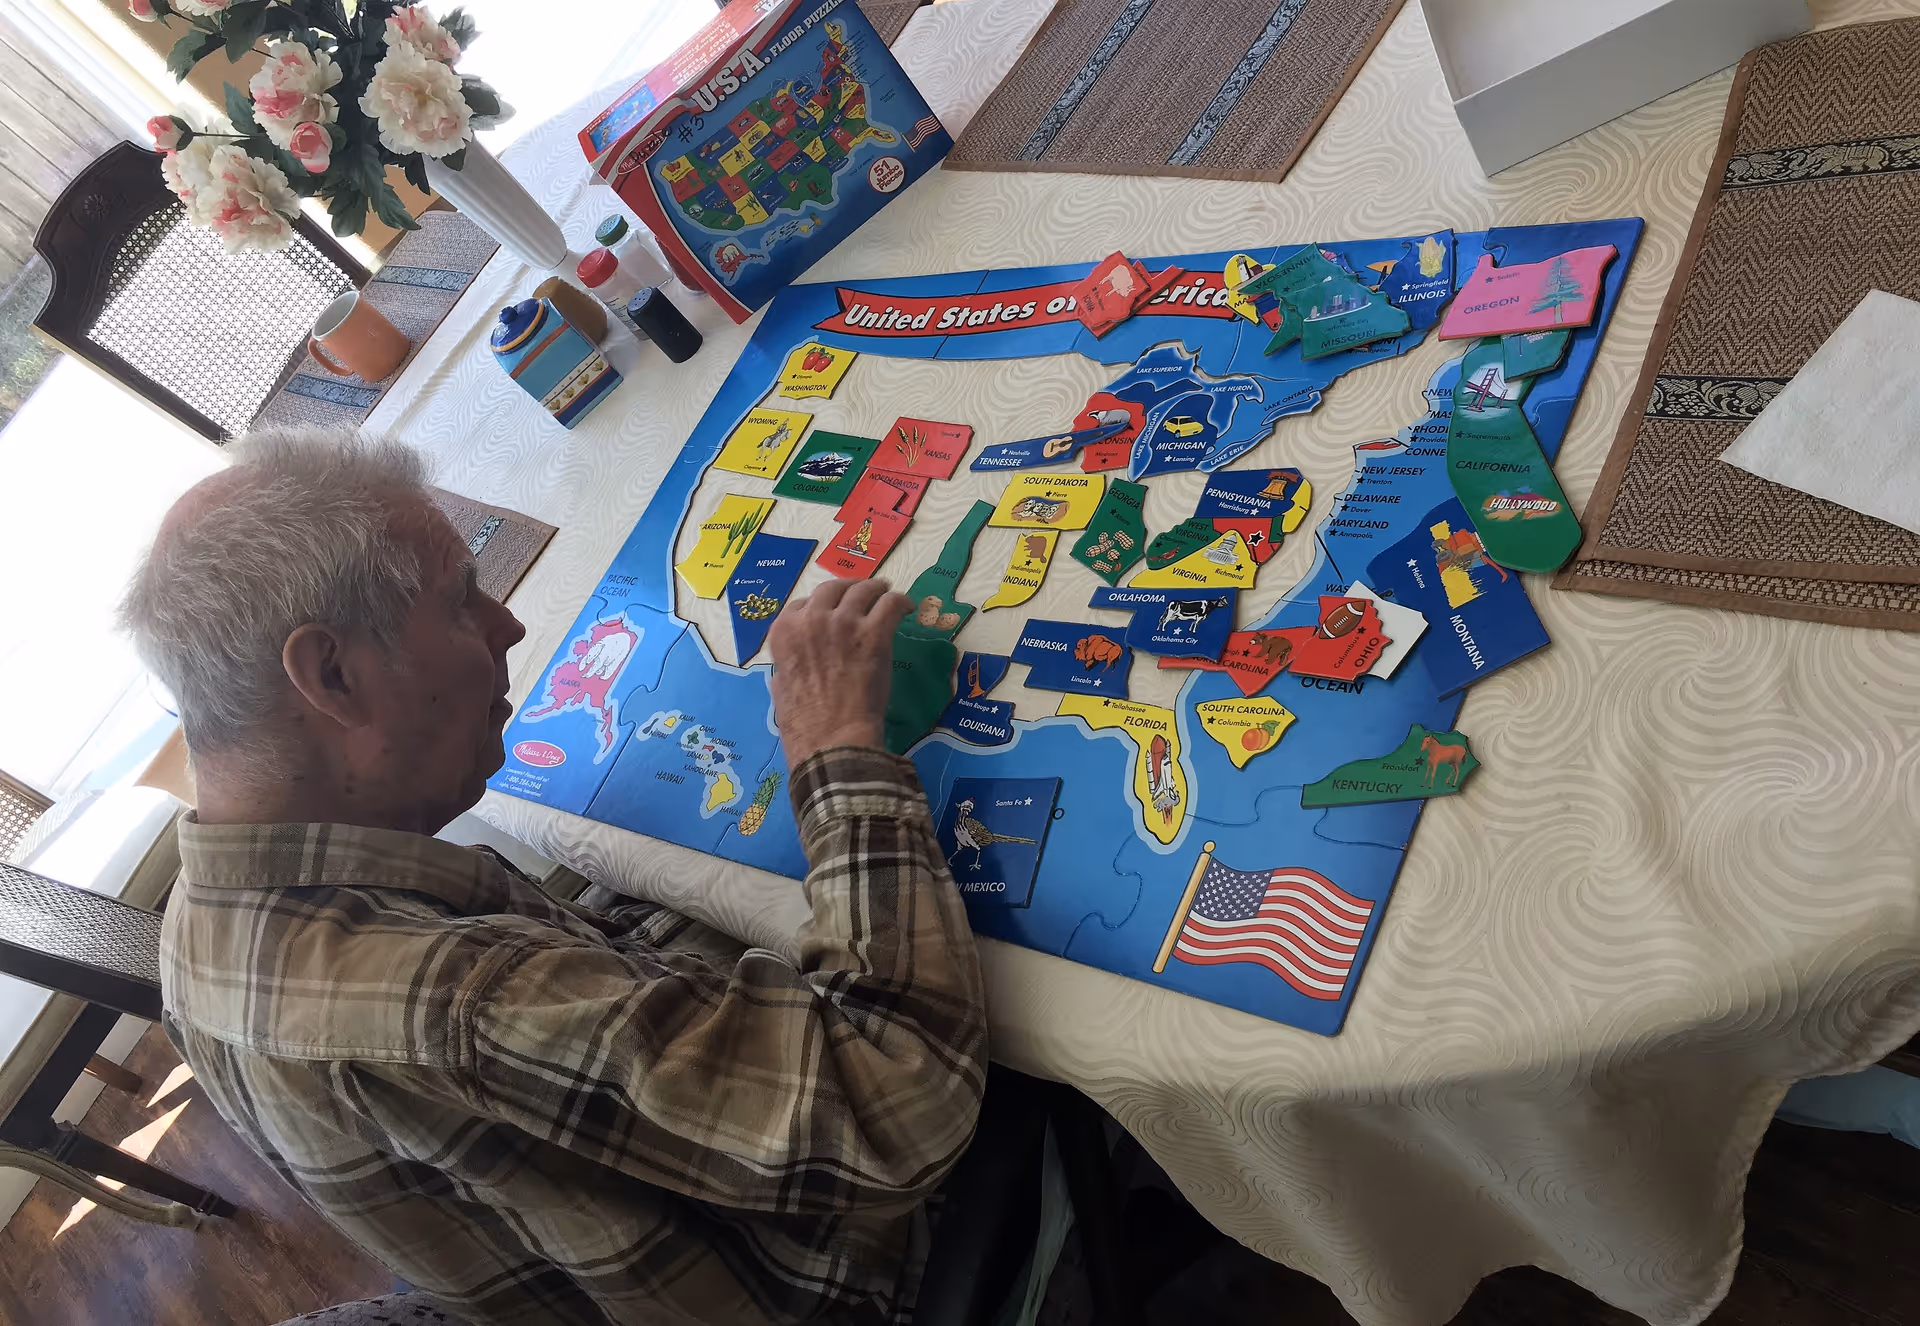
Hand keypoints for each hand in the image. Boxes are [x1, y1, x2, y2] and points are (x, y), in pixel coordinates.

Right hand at [768, 578, 910, 768]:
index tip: (833, 610)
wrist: (831, 738)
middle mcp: (811, 618)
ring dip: (875, 589)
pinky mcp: (874, 632)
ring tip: (885, 592)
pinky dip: (900, 601)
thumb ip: (786, 667)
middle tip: (863, 593)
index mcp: (784, 631)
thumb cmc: (803, 723)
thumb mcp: (780, 688)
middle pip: (832, 589)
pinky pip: (890, 604)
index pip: (802, 604)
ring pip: (863, 590)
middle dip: (848, 588)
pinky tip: (906, 607)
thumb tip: (789, 668)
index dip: (821, 605)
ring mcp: (843, 622)